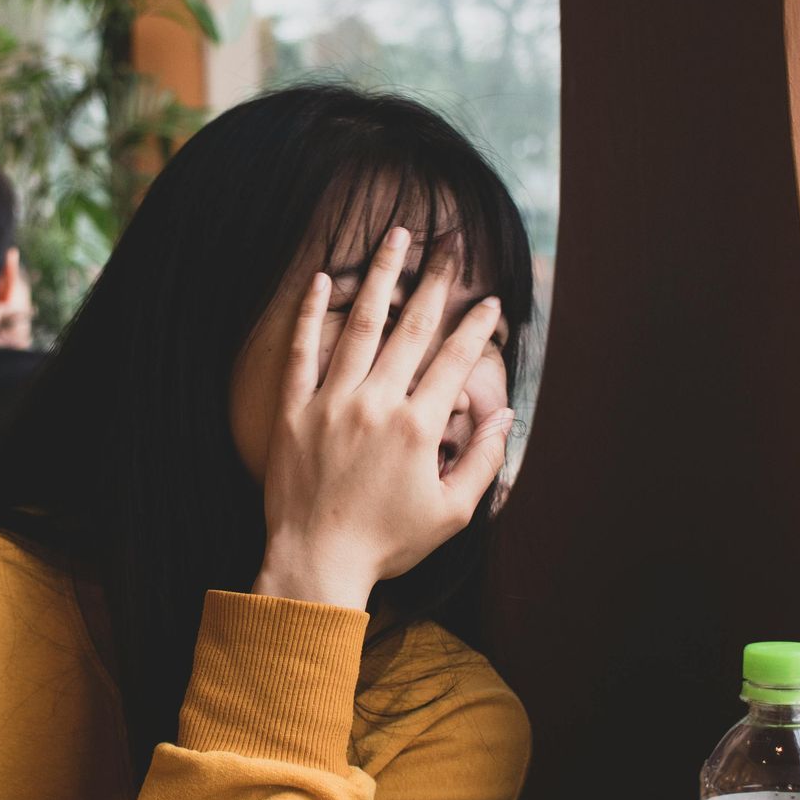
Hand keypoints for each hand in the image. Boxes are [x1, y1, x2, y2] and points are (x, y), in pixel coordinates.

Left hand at [253, 227, 512, 609]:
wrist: (316, 562)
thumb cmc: (387, 543)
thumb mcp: (451, 514)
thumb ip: (482, 462)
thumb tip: (506, 418)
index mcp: (417, 427)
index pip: (454, 361)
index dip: (476, 327)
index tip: (491, 300)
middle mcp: (376, 405)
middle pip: (411, 329)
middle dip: (434, 280)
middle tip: (448, 242)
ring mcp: (331, 404)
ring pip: (359, 326)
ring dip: (380, 278)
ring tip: (394, 237)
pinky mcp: (293, 412)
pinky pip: (301, 353)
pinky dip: (310, 314)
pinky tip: (324, 279)